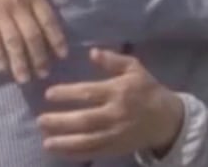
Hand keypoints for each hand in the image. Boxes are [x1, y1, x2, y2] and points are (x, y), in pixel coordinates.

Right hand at [0, 0, 71, 82]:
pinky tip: (1, 68)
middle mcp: (18, 6)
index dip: (56, 39)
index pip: (48, 20)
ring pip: (13, 42)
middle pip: (32, 36)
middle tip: (44, 73)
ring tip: (25, 78)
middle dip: (39, 57)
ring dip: (20, 62)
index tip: (63, 55)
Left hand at [37, 48, 183, 160]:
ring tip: (46, 141)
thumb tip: (92, 52)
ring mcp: (116, 134)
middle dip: (61, 122)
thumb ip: (113, 60)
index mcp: (118, 92)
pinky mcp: (116, 148)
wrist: (167, 119)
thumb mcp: (134, 68)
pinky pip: (94, 152)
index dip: (68, 94)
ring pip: (88, 141)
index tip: (48, 94)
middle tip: (40, 120)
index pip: (89, 93)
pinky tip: (60, 151)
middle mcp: (115, 114)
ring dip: (65, 142)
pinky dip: (76, 154)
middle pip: (85, 120)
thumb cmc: (147, 89)